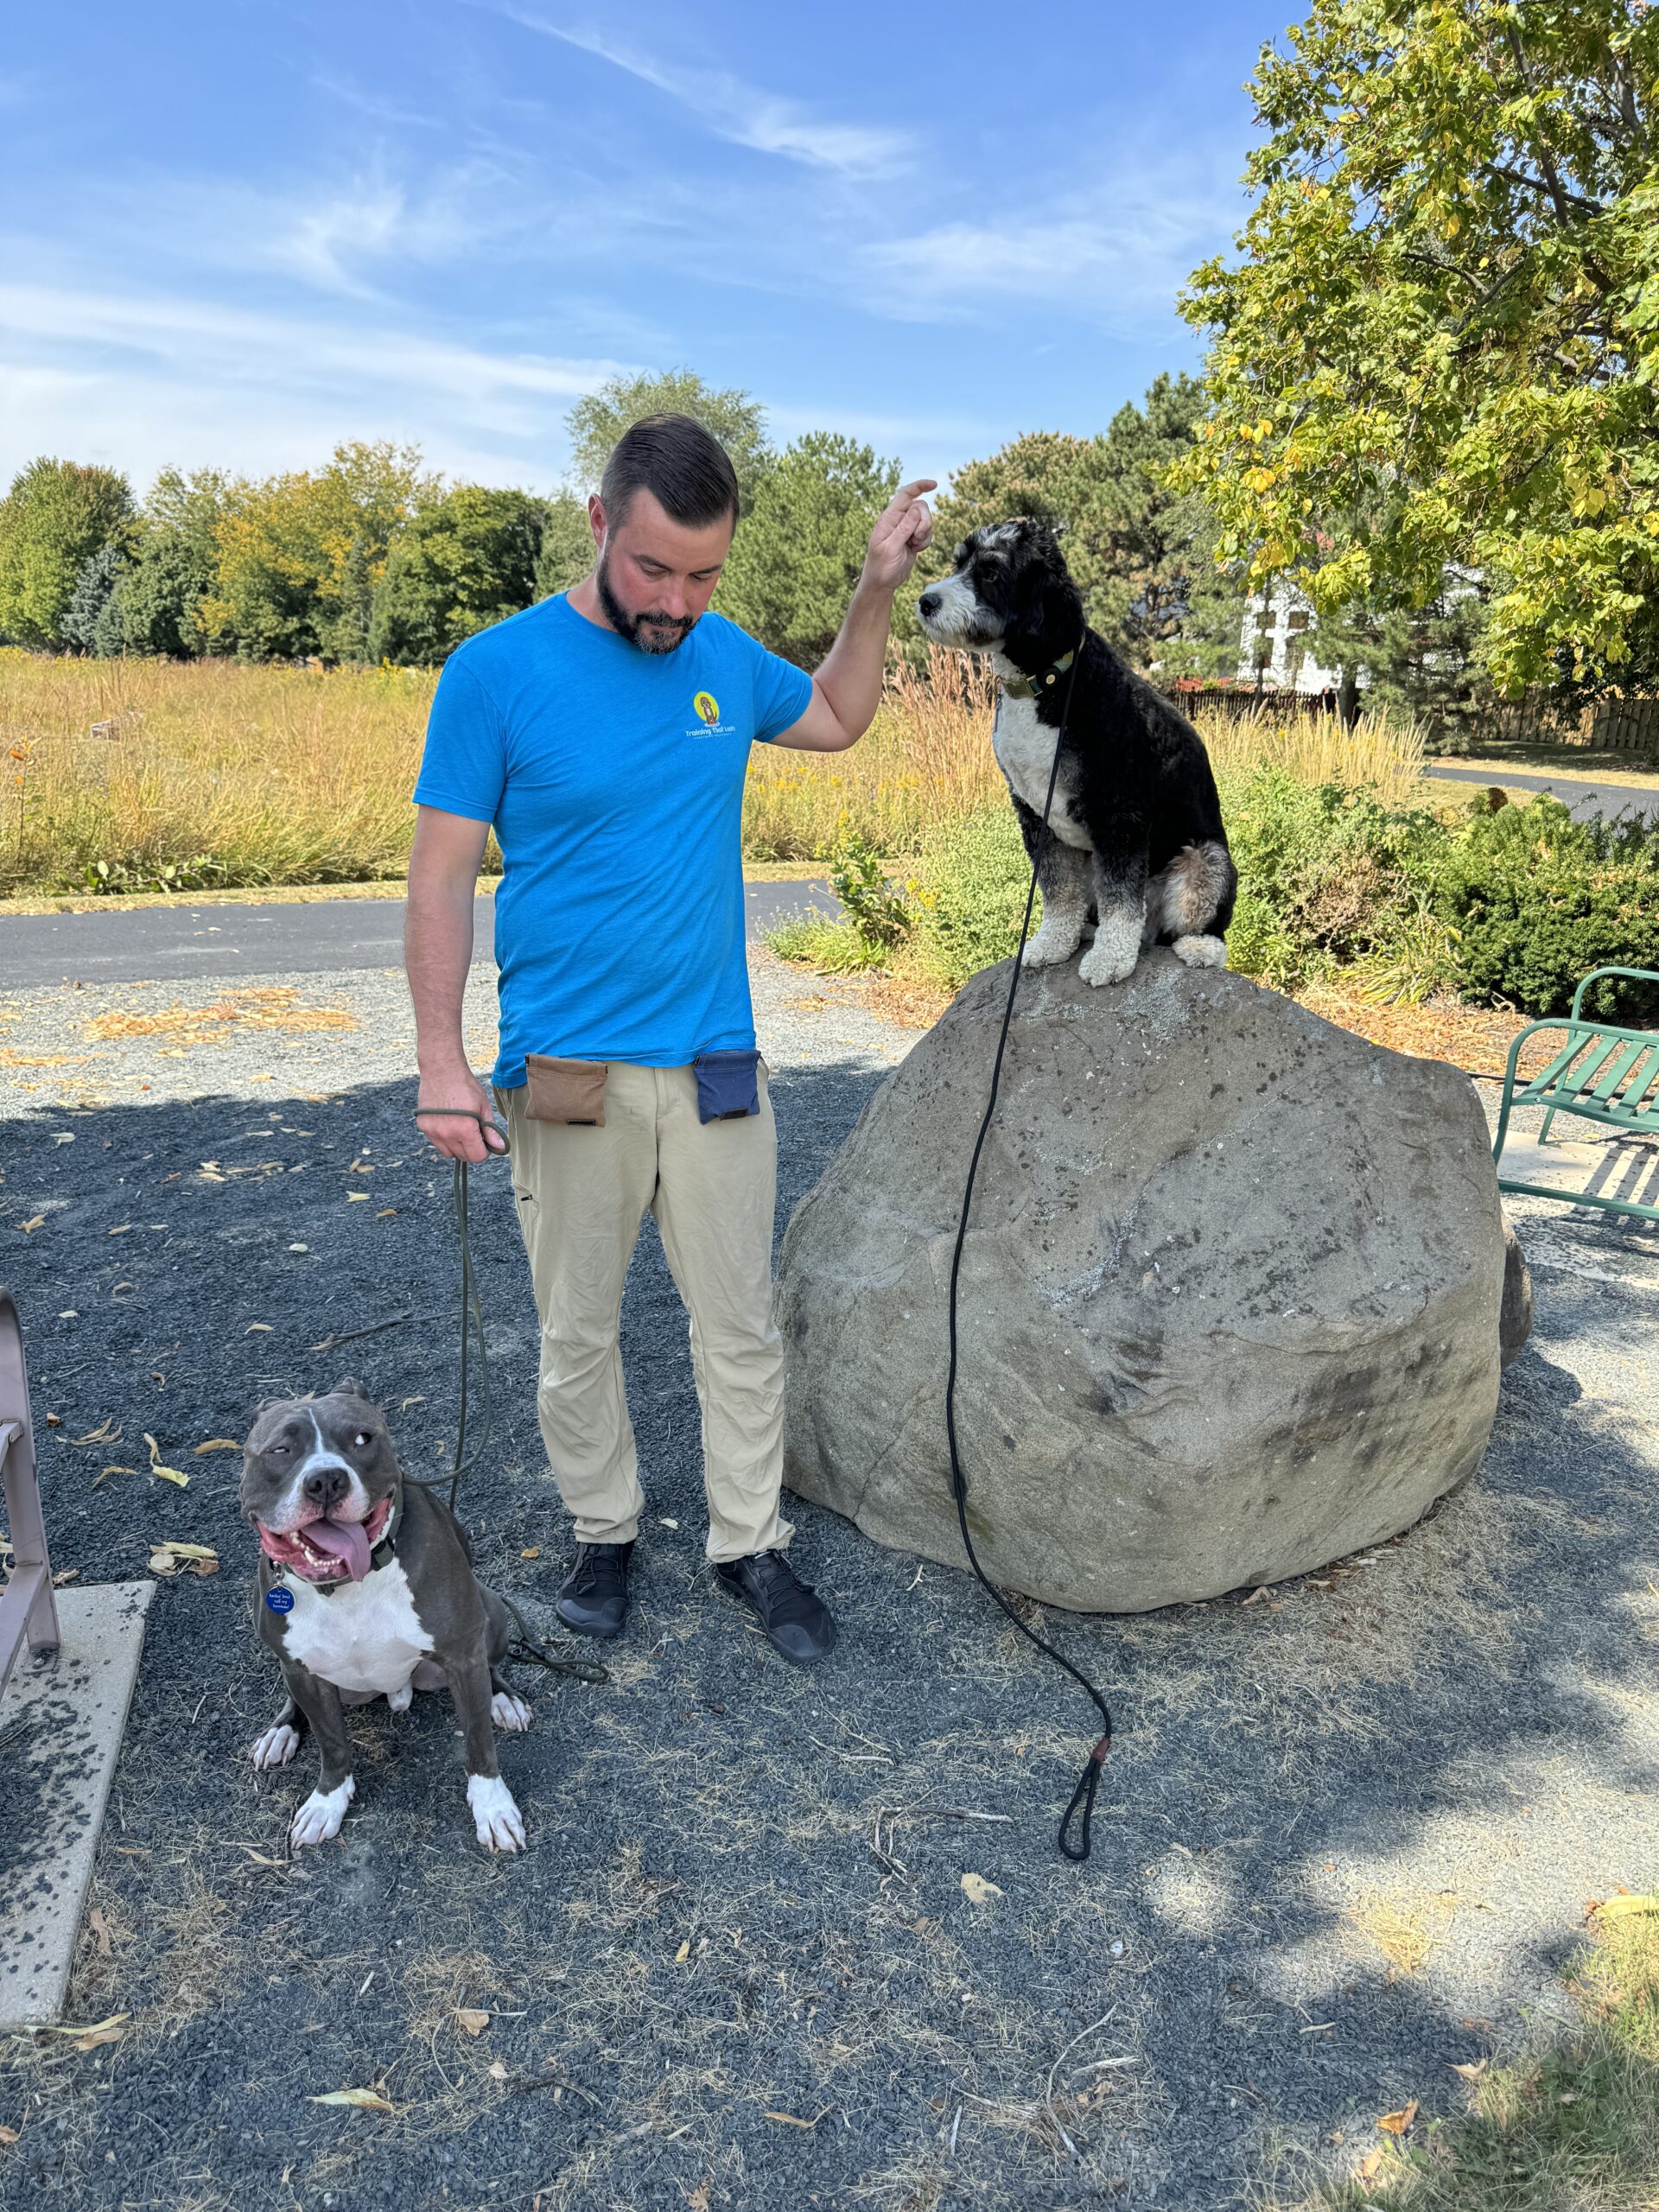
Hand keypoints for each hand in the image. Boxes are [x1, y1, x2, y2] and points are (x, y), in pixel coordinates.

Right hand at [416, 1067, 507, 1161]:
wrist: (441, 1069)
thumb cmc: (464, 1085)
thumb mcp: (483, 1107)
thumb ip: (490, 1130)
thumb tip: (499, 1146)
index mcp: (464, 1130)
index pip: (477, 1157)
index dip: (484, 1151)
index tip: (485, 1142)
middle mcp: (446, 1134)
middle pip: (463, 1157)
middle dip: (472, 1149)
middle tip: (475, 1133)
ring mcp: (432, 1131)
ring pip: (448, 1153)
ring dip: (457, 1146)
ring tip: (462, 1129)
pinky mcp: (423, 1127)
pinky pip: (437, 1143)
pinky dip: (445, 1139)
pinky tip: (450, 1124)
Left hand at [861, 479, 935, 593]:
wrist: (882, 583)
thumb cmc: (880, 567)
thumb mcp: (890, 548)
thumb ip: (903, 528)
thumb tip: (916, 510)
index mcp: (888, 518)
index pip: (905, 495)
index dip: (919, 486)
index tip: (934, 484)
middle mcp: (898, 520)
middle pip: (921, 507)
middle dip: (924, 522)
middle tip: (916, 538)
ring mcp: (906, 529)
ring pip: (926, 520)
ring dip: (925, 533)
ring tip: (913, 546)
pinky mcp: (913, 538)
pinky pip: (927, 532)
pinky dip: (925, 541)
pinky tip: (916, 550)